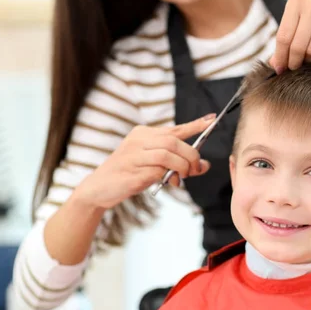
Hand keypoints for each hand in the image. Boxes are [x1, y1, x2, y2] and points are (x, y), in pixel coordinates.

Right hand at [76, 114, 215, 208]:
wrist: (98, 189)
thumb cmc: (129, 174)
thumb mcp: (152, 164)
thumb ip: (175, 161)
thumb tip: (204, 165)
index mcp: (142, 133)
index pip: (174, 128)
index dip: (195, 125)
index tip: (212, 120)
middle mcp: (137, 140)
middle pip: (174, 142)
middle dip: (191, 156)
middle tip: (196, 169)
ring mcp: (133, 155)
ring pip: (167, 154)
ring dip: (182, 167)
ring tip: (182, 177)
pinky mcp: (132, 172)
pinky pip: (158, 171)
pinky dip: (167, 177)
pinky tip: (166, 182)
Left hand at [270, 0, 310, 69]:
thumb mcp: (302, 9)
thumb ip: (288, 33)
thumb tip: (274, 63)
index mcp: (296, 0)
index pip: (283, 37)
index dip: (280, 57)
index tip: (280, 69)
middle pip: (296, 46)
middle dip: (294, 62)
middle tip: (295, 66)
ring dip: (309, 60)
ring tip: (310, 57)